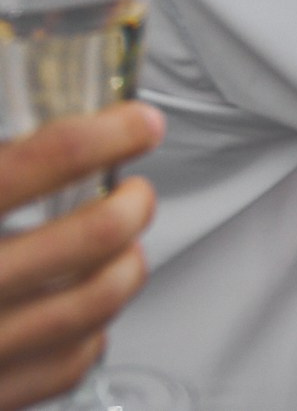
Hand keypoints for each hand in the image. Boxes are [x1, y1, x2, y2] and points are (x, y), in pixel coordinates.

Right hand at [0, 103, 161, 410]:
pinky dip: (90, 335)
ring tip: (125, 245)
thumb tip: (7, 74)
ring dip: (125, 268)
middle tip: (135, 191)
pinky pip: (61, 369)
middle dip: (128, 207)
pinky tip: (84, 312)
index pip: (32, 167)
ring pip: (87, 308)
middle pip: (82, 241)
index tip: (136, 123)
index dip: (102, 135)